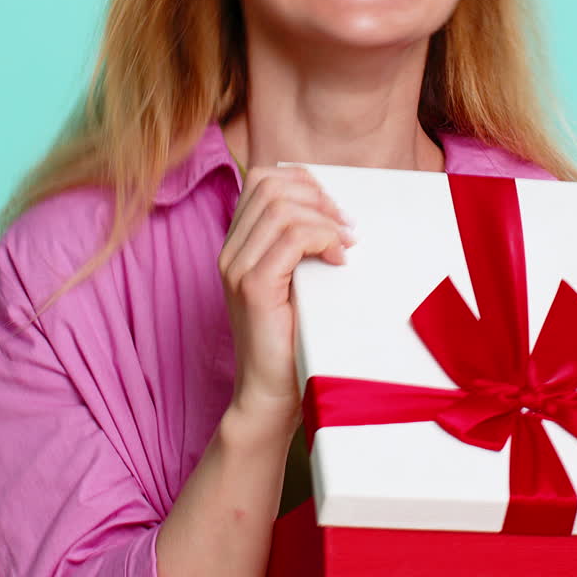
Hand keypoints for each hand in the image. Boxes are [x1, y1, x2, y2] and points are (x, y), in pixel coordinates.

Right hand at [219, 164, 352, 427]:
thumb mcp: (296, 282)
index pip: (261, 180)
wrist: (270, 395)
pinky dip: (322, 238)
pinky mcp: (253, 288)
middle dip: (316, 196)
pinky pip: (291, 239)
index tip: (333, 208)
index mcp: (238, 245)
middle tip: (346, 226)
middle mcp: (230, 252)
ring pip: (281, 207)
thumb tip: (337, 210)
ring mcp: (237, 268)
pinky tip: (338, 259)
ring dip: (323, 218)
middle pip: (269, 185)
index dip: (302, 181)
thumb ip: (301, 246)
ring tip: (345, 244)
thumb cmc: (292, 340)